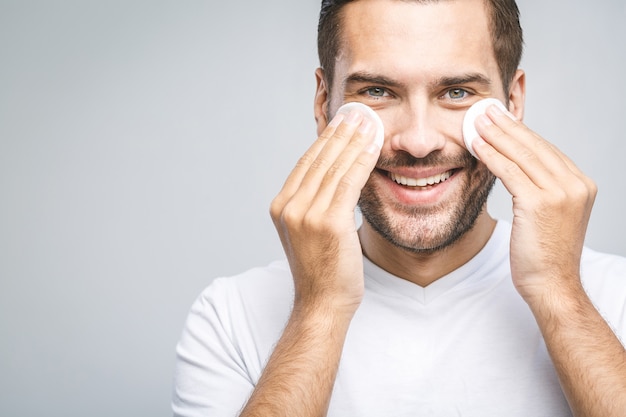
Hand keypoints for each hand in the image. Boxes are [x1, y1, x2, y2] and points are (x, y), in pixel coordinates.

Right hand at [270, 110, 380, 314]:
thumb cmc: (321, 271)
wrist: (321, 303)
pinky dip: (362, 161)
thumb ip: (314, 204)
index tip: (341, 122)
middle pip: (319, 160)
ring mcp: (306, 215)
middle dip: (341, 133)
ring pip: (334, 168)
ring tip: (368, 122)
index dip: (325, 140)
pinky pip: (349, 183)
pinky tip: (374, 147)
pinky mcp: (328, 223)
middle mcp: (289, 207)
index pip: (306, 164)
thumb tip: (333, 179)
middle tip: (358, 113)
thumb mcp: (308, 232)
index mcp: (281, 207)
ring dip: (354, 142)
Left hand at [472, 104, 596, 302]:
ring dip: (495, 135)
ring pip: (522, 155)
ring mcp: (560, 193)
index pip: (546, 150)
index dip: (520, 132)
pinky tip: (476, 144)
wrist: (552, 285)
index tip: (501, 118)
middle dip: (506, 126)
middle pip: (535, 146)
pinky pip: (509, 172)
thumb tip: (516, 167)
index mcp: (580, 185)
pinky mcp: (540, 203)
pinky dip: (491, 155)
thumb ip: (540, 190)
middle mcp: (575, 185)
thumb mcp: (549, 216)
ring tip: (476, 120)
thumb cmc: (545, 255)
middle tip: (485, 109)